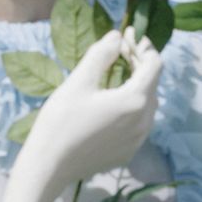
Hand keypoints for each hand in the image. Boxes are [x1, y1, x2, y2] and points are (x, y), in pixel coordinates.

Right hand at [0, 27, 161, 201]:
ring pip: (147, 105)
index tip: (127, 34)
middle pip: (152, 85)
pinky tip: (112, 102)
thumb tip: (117, 36)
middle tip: (120, 49)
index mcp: (135, 101)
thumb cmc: (61, 120)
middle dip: (140, 63)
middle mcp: (144, 122)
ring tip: (118, 71)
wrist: (48, 166)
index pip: (153, 65)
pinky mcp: (128, 153)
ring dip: (138, 84)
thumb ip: (101, 54)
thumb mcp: (79, 81)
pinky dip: (132, 106)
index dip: (142, 46)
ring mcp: (138, 141)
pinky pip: (139, 123)